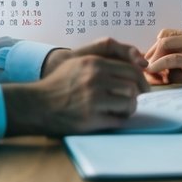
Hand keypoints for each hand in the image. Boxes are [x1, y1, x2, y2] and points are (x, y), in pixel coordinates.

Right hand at [4, 38, 148, 135]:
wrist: (37, 104)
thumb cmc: (59, 83)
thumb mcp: (78, 63)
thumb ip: (103, 62)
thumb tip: (133, 67)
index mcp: (94, 63)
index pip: (130, 70)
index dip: (141, 80)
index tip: (143, 88)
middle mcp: (95, 79)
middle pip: (132, 86)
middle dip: (137, 95)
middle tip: (134, 100)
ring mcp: (93, 99)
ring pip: (129, 103)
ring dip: (130, 108)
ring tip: (123, 110)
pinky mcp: (91, 119)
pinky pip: (118, 120)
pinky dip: (120, 120)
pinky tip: (113, 118)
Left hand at [144, 29, 181, 87]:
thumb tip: (168, 71)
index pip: (168, 34)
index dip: (156, 46)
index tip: (152, 58)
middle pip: (163, 39)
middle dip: (151, 52)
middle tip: (146, 66)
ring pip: (164, 46)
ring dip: (153, 58)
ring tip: (148, 70)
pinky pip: (170, 59)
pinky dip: (158, 64)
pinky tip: (152, 71)